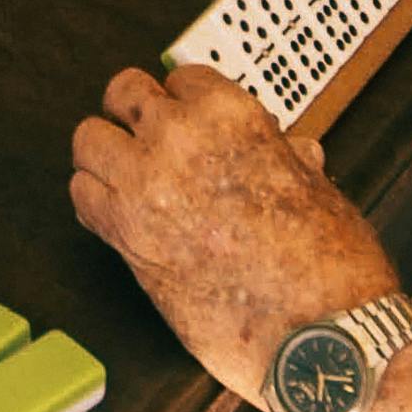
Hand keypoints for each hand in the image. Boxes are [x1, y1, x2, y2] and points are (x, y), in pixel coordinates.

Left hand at [69, 65, 402, 402]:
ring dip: (106, 153)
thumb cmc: (330, 266)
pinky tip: (118, 212)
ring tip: (128, 173)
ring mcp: (144, 187)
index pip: (182, 77)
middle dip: (136, 113)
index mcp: (231, 115)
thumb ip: (286, 160)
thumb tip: (287, 150)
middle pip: (123, 92)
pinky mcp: (124, 237)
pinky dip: (94, 200)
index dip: (188, 102)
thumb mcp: (316, 188)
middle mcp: (178, 140)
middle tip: (148, 135)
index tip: (190, 118)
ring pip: (88, 139)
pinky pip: (81, 196)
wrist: (318, 334)